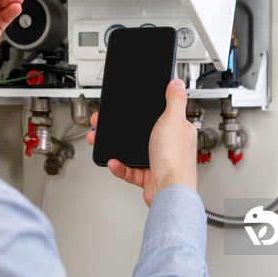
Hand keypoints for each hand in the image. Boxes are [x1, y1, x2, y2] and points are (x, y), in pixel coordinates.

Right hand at [86, 78, 197, 206]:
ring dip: (115, 146)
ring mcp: (157, 160)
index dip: (142, 109)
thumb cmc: (175, 159)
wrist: (169, 192)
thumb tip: (176, 84)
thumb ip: (175, 100)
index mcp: (176, 129)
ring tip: (100, 140)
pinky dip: (119, 166)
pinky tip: (113, 161)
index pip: (158, 114)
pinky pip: (128, 169)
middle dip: (121, 128)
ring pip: (131, 150)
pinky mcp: (147, 175)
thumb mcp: (173, 120)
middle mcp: (168, 145)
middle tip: (105, 123)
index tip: (128, 106)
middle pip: (140, 132)